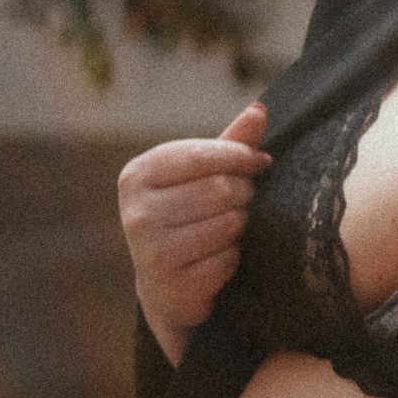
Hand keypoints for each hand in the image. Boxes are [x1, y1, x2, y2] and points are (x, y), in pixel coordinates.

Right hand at [117, 102, 271, 365]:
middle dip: (243, 193)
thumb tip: (260, 110)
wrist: (165, 288)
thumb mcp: (199, 177)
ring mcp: (151, 251)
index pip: (201, 155)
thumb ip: (229, 145)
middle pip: (219, 189)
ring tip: (229, 228)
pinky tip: (218, 259)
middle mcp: (137, 212)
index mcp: (138, 175)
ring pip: (228, 223)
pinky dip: (233, 258)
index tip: (261, 162)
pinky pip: (227, 260)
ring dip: (240, 226)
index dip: (240, 156)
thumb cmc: (187, 218)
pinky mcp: (172, 285)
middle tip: (244, 200)